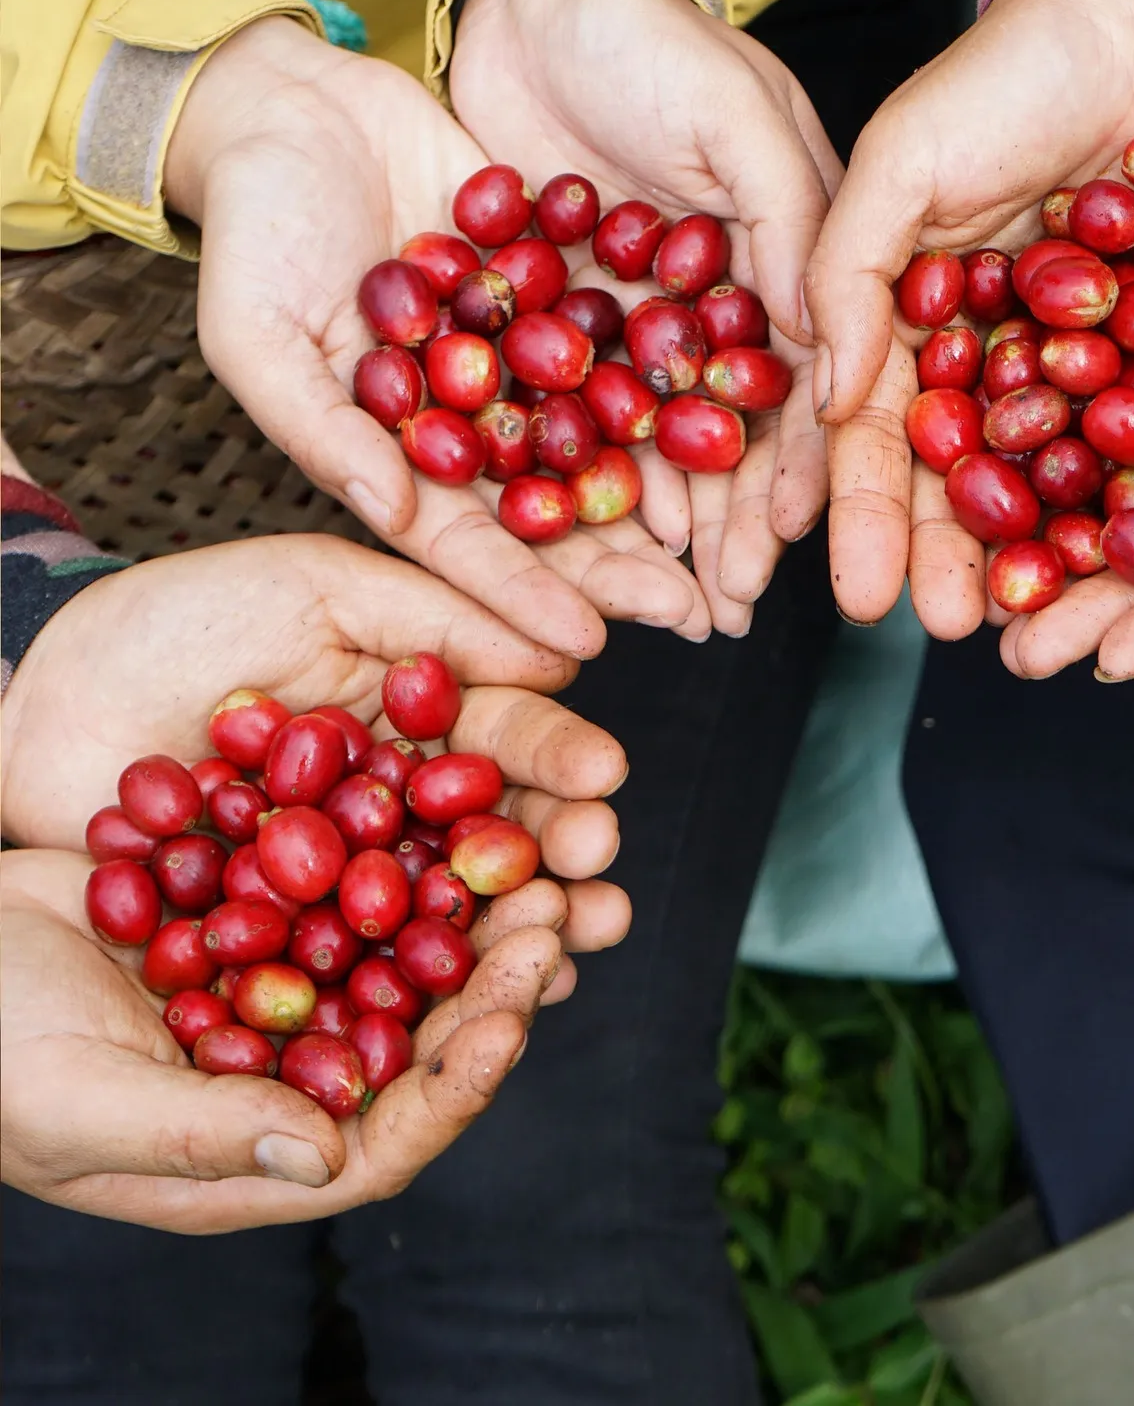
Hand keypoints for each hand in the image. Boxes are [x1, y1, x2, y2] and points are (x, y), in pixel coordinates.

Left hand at [1, 535, 630, 957]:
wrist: (39, 694)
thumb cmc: (182, 620)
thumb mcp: (323, 588)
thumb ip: (444, 618)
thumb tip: (574, 655)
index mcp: (423, 717)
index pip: (509, 741)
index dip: (561, 762)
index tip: (603, 781)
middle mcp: (398, 803)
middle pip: (497, 841)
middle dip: (557, 869)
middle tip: (599, 889)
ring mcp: (341, 880)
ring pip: (445, 920)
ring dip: (508, 946)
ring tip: (558, 959)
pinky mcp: (280, 946)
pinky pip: (354, 981)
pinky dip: (408, 1004)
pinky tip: (465, 1019)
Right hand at [3, 848, 559, 1229]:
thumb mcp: (76, 1102)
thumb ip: (203, 1130)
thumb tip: (329, 1158)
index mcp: (255, 1149)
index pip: (389, 1136)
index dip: (462, 1082)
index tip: (516, 1013)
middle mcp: (288, 1072)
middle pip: (421, 1036)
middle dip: (494, 977)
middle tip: (553, 907)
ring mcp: (283, 987)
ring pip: (405, 954)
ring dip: (469, 907)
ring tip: (532, 852)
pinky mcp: (271, 913)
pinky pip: (355, 888)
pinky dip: (404, 850)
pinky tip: (452, 802)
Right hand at [165, 17, 704, 655]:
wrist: (298, 107)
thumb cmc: (254, 228)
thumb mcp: (259, 336)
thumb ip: (324, 428)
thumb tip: (391, 514)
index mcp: (399, 450)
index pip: (466, 542)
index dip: (522, 595)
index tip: (586, 645)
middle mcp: (473, 414)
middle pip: (555, 504)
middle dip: (621, 565)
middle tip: (696, 617)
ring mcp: (523, 352)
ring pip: (607, 435)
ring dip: (668, 488)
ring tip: (734, 542)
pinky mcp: (563, 286)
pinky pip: (629, 340)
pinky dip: (678, 377)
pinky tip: (741, 414)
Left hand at [454, 0, 840, 632]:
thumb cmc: (651, 37)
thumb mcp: (737, 114)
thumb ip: (789, 219)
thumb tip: (826, 342)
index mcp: (788, 255)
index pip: (806, 378)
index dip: (803, 461)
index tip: (796, 536)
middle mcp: (721, 300)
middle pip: (734, 429)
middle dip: (736, 521)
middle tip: (729, 608)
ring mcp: (640, 312)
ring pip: (657, 433)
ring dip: (666, 516)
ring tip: (668, 599)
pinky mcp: (562, 310)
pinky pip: (573, 405)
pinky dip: (581, 466)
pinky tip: (584, 530)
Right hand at [806, 0, 1133, 629]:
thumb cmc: (1007, 70)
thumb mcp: (905, 157)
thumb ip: (852, 271)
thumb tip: (830, 397)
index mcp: (916, 321)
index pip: (878, 437)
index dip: (866, 519)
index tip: (860, 599)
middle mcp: (997, 354)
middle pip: (972, 477)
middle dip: (961, 559)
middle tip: (959, 635)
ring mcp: (1088, 356)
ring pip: (1064, 475)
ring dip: (1053, 553)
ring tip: (1051, 627)